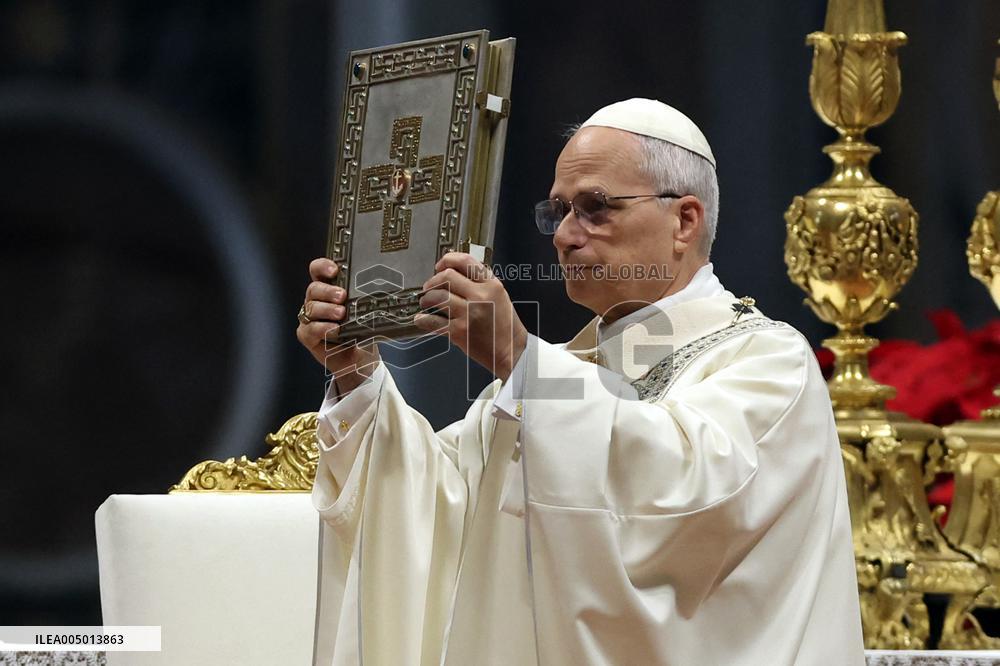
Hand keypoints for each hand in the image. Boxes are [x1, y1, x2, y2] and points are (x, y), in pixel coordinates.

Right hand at [296, 258, 379, 393]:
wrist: (360, 358)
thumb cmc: (362, 331)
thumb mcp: (366, 313)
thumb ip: (365, 300)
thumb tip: (380, 290)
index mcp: (329, 290)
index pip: (318, 271)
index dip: (322, 266)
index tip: (335, 269)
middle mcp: (317, 301)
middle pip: (314, 288)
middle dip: (328, 290)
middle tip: (342, 296)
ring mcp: (310, 318)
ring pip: (311, 307)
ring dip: (327, 309)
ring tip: (341, 314)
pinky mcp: (307, 335)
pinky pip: (310, 329)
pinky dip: (322, 328)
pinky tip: (335, 329)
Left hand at [414, 252, 527, 380]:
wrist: (510, 351)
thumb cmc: (504, 325)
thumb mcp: (499, 295)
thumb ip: (480, 282)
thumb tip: (454, 272)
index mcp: (491, 285)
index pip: (465, 261)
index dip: (447, 260)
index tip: (439, 266)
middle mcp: (479, 296)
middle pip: (446, 276)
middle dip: (433, 281)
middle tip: (429, 288)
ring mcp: (468, 313)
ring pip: (437, 296)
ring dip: (426, 299)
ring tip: (426, 302)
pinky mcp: (459, 331)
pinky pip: (433, 321)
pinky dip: (423, 319)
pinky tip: (422, 319)